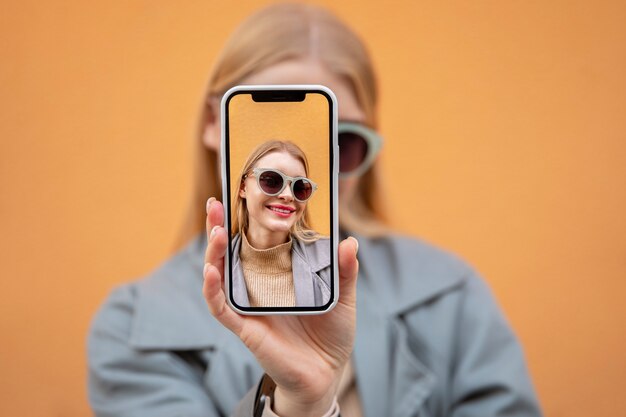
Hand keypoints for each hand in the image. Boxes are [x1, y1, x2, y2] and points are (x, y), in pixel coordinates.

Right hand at [202, 197, 358, 416]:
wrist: (327, 373)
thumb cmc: (331, 335)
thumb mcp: (342, 298)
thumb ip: (344, 271)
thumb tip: (349, 241)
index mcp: (278, 275)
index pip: (255, 243)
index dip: (243, 221)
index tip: (237, 195)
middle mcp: (258, 287)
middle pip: (230, 253)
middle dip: (219, 227)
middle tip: (215, 202)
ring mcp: (248, 306)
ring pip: (219, 275)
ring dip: (213, 252)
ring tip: (216, 229)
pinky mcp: (244, 327)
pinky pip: (221, 306)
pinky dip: (212, 288)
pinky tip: (211, 270)